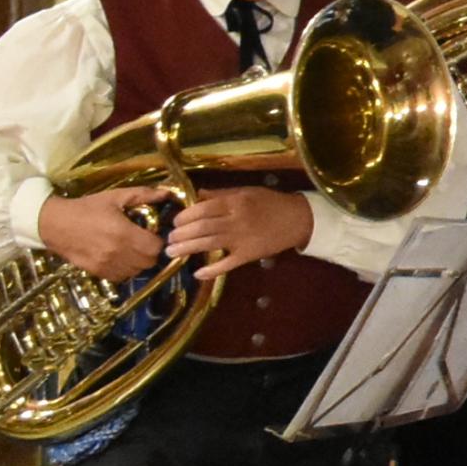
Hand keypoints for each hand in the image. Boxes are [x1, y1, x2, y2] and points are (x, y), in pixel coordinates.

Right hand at [37, 190, 164, 282]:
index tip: (154, 233)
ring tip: (133, 249)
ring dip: (139, 262)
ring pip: (136, 271)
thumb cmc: (86, 208)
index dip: (159, 241)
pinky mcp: (96, 272)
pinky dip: (125, 270)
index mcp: (124, 233)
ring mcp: (106, 265)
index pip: (155, 247)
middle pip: (149, 262)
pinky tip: (120, 257)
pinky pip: (120, 277)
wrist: (54, 223)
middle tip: (145, 241)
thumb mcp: (115, 197)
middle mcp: (116, 253)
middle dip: (151, 252)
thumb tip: (166, 193)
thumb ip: (143, 195)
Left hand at [163, 187, 313, 281]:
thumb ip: (221, 194)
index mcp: (235, 203)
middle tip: (168, 239)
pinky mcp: (248, 255)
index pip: (202, 209)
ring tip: (171, 253)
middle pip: (201, 228)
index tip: (174, 222)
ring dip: (187, 249)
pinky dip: (211, 270)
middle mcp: (236, 220)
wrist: (298, 219)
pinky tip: (197, 273)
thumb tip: (196, 195)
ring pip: (208, 245)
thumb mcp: (247, 191)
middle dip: (181, 234)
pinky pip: (227, 264)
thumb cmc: (271, 203)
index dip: (185, 216)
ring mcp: (242, 239)